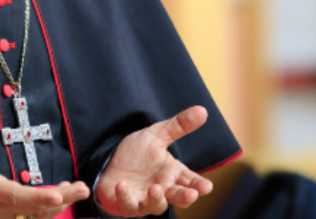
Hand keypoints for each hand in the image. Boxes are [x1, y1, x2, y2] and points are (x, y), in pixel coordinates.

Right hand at [0, 113, 89, 218]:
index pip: (15, 196)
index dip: (36, 198)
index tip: (57, 194)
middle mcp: (0, 208)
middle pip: (34, 208)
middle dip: (61, 198)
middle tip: (82, 188)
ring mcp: (7, 216)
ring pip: (37, 215)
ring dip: (60, 202)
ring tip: (79, 189)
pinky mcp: (11, 218)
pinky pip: (34, 217)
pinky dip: (50, 208)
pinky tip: (63, 196)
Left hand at [95, 106, 213, 216]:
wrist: (109, 161)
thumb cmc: (137, 153)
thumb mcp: (157, 135)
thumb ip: (179, 126)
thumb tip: (202, 110)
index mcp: (173, 173)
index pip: (191, 181)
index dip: (199, 185)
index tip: (207, 187)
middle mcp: (163, 189)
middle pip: (178, 197)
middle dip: (185, 197)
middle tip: (191, 194)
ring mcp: (145, 199)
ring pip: (156, 205)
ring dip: (157, 199)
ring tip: (155, 188)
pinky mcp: (126, 204)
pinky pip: (128, 204)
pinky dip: (125, 197)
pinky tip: (122, 185)